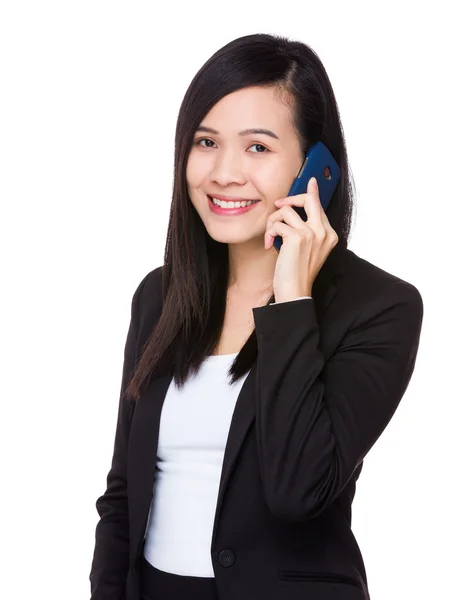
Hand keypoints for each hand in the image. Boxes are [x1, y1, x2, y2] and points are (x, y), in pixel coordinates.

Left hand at [264, 177, 338, 302]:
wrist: (295, 291)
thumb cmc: (297, 273)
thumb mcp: (306, 249)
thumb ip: (306, 231)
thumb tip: (292, 212)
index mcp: (330, 235)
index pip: (320, 207)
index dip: (312, 193)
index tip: (311, 181)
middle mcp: (323, 232)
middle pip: (308, 200)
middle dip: (290, 199)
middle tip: (279, 205)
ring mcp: (312, 234)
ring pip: (286, 211)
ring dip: (272, 222)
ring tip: (270, 236)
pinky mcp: (297, 237)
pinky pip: (277, 223)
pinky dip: (269, 233)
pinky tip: (269, 244)